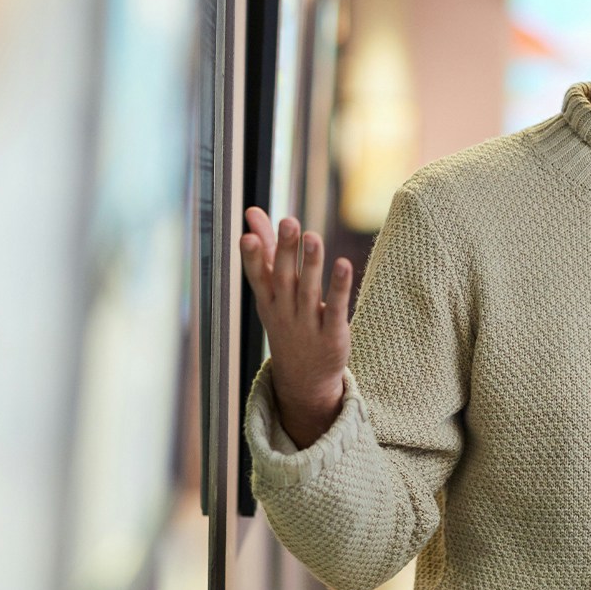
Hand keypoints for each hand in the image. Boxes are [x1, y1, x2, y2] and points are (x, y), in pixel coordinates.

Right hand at [239, 207, 354, 446]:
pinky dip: (339, 287)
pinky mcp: (332, 335)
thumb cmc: (288, 321)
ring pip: (309, 292)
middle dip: (286, 251)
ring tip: (313, 236)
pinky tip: (344, 263)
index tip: (247, 237)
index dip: (253, 258)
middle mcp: (285, 312)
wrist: (304, 378)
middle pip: (284, 279)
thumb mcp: (272, 291)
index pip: (258, 277)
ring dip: (312, 264)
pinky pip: (335, 309)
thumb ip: (267, 250)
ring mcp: (308, 326)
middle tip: (289, 222)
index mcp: (269, 301)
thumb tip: (252, 212)